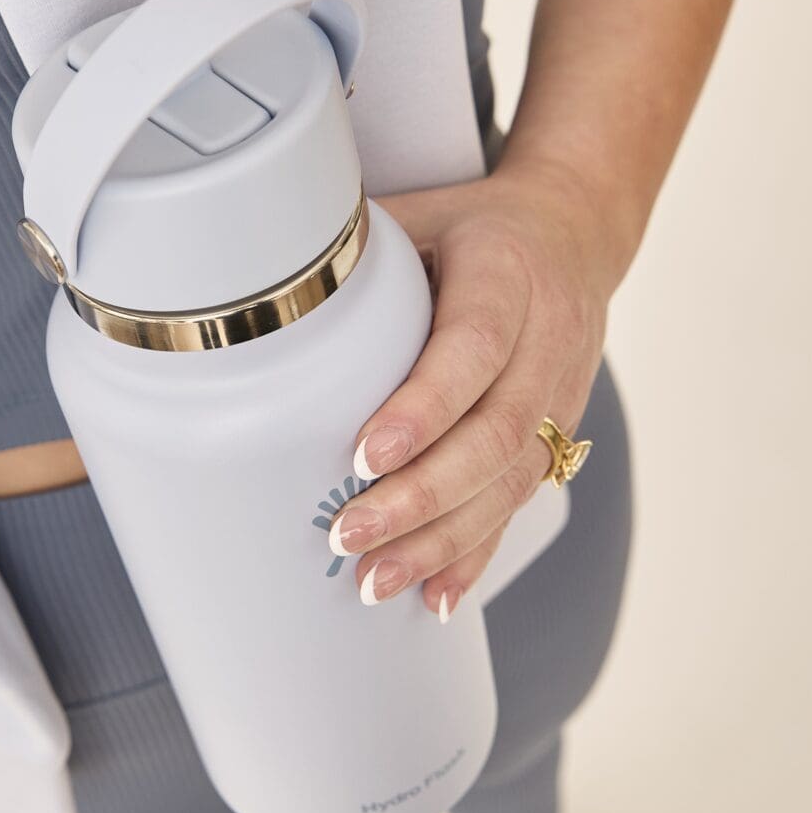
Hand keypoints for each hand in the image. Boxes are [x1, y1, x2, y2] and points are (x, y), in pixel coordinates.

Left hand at [331, 161, 620, 617]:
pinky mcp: (561, 433)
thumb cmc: (468, 226)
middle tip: (349, 535)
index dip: (424, 407)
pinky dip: (476, 555)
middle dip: (422, 495)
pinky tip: (434, 598)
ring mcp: (564, 391)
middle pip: (497, 431)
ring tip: (374, 580)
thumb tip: (241, 272)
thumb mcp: (416, 214)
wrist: (571, 231)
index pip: (475, 347)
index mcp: (508, 272)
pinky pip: (521, 502)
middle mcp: (550, 336)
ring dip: (442, 538)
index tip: (364, 455)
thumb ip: (348, 248)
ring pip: (512, 479)